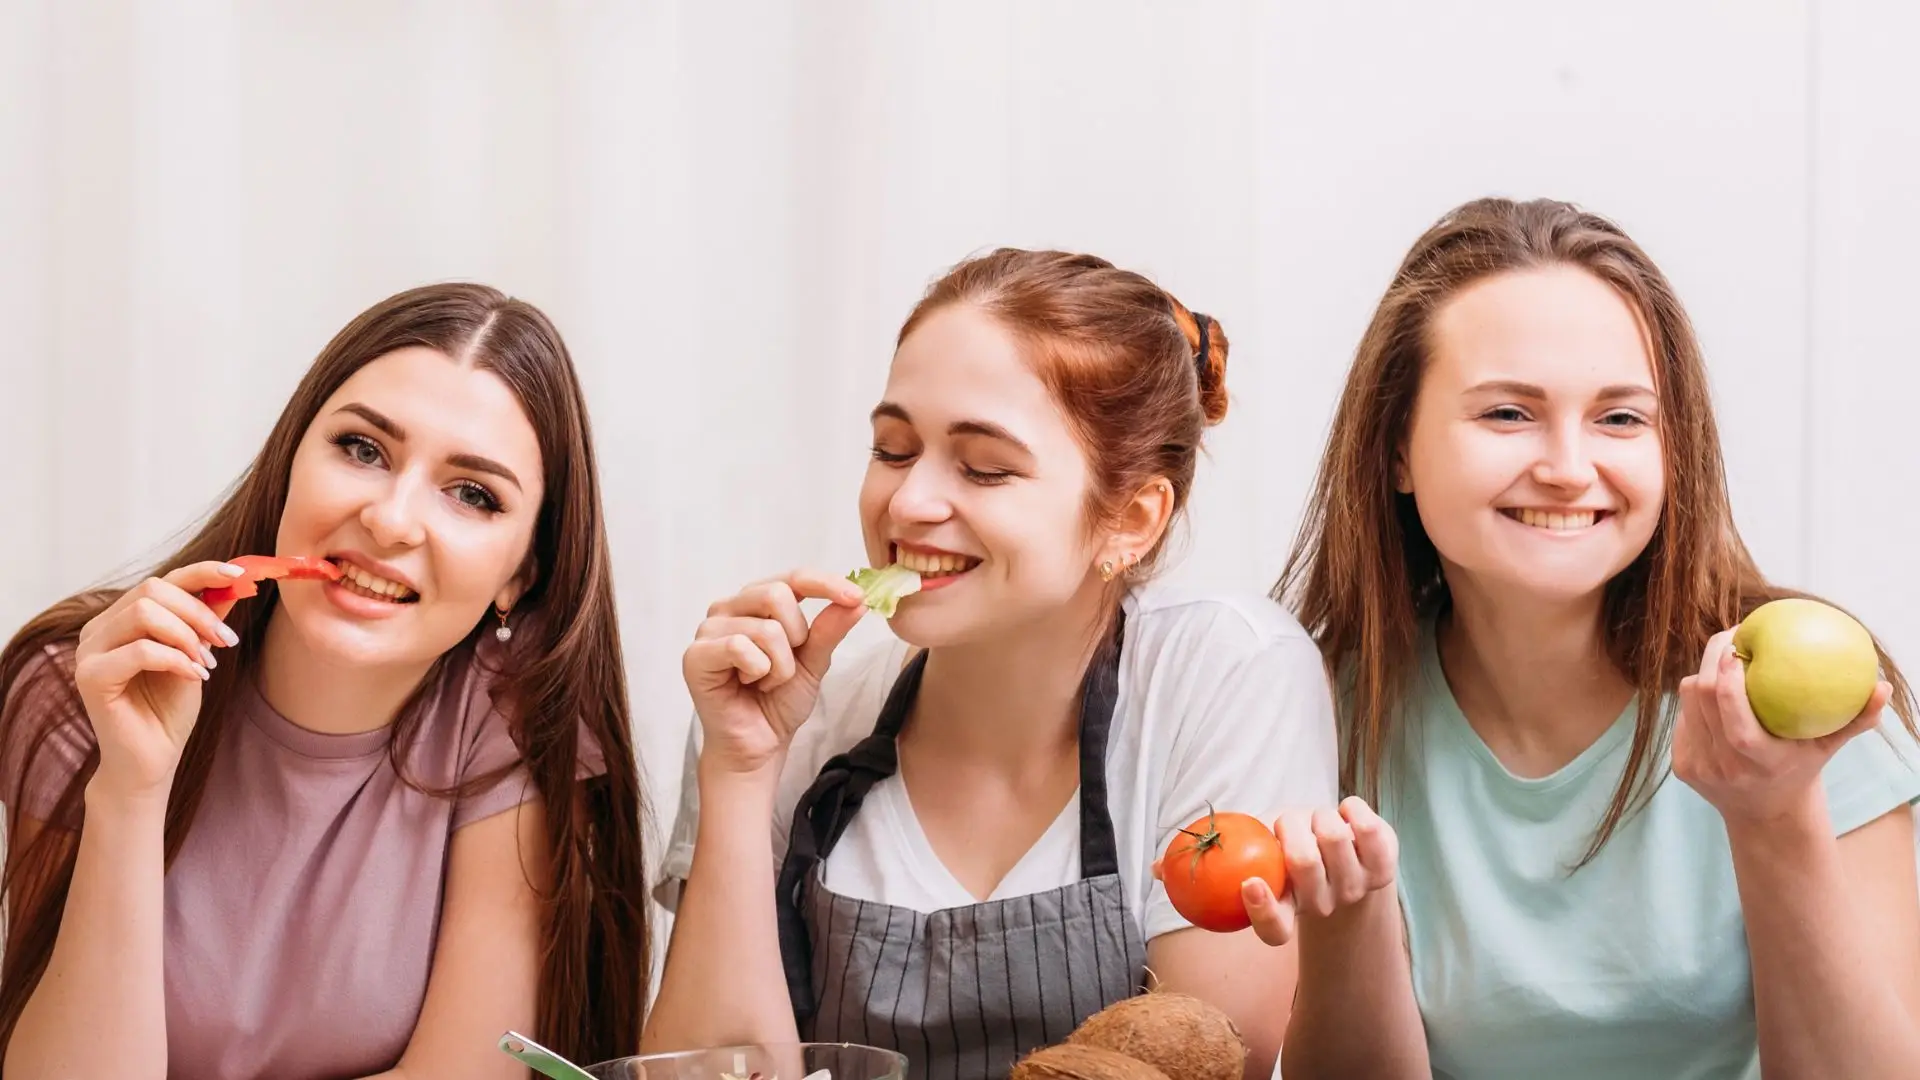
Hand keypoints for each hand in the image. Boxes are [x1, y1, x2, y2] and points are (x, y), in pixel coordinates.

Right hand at [73, 562, 245, 801]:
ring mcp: (89, 651)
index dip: (203, 572)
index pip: (163, 579)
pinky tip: (194, 676)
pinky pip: (140, 650)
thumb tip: (234, 582)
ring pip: (143, 612)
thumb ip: (206, 620)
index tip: (241, 576)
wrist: (151, 759)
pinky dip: (176, 660)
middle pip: (152, 589)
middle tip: (225, 641)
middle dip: (199, 611)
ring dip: (186, 635)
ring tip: (207, 662)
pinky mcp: (90, 677)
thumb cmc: (169, 710)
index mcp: (122, 619)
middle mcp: (99, 629)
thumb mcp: (196, 655)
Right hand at [682, 569, 866, 775]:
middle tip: (787, 666)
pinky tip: (746, 684)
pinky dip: (758, 672)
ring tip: (765, 682)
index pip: (793, 577)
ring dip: (780, 666)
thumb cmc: (779, 701)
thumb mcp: (814, 662)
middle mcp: (729, 607)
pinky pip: (740, 647)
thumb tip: (859, 600)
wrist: (759, 744)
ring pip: (765, 628)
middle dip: (797, 637)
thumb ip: (830, 629)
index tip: (857, 596)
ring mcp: (709, 629)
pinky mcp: (696, 655)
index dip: (827, 583)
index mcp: (756, 602)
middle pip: (777, 594)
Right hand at [1150, 796, 1398, 946]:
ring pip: (1334, 836)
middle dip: (1291, 828)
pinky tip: (1346, 814)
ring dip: (1317, 815)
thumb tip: (1155, 868)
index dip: (1262, 908)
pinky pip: (1368, 825)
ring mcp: (1359, 886)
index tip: (1249, 882)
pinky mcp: (1386, 863)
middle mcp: (1325, 907)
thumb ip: (1208, 870)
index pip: (1274, 928)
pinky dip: (1352, 808)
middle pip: (1304, 862)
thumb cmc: (1287, 869)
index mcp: (1288, 916)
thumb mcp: (1249, 871)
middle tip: (1287, 824)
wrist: (1353, 878)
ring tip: (1316, 821)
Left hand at [1673, 628, 1891, 825]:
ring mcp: (1698, 767)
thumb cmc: (1803, 768)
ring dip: (1703, 674)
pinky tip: (1715, 688)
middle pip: (1702, 699)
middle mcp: (1724, 767)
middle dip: (1712, 659)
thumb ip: (1856, 719)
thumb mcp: (1829, 747)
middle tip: (1732, 635)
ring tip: (1725, 657)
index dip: (1728, 681)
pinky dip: (1696, 699)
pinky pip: (1682, 716)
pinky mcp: (1682, 765)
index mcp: (1760, 762)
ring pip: (1687, 702)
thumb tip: (1882, 687)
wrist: (1765, 814)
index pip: (1734, 719)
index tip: (1738, 649)